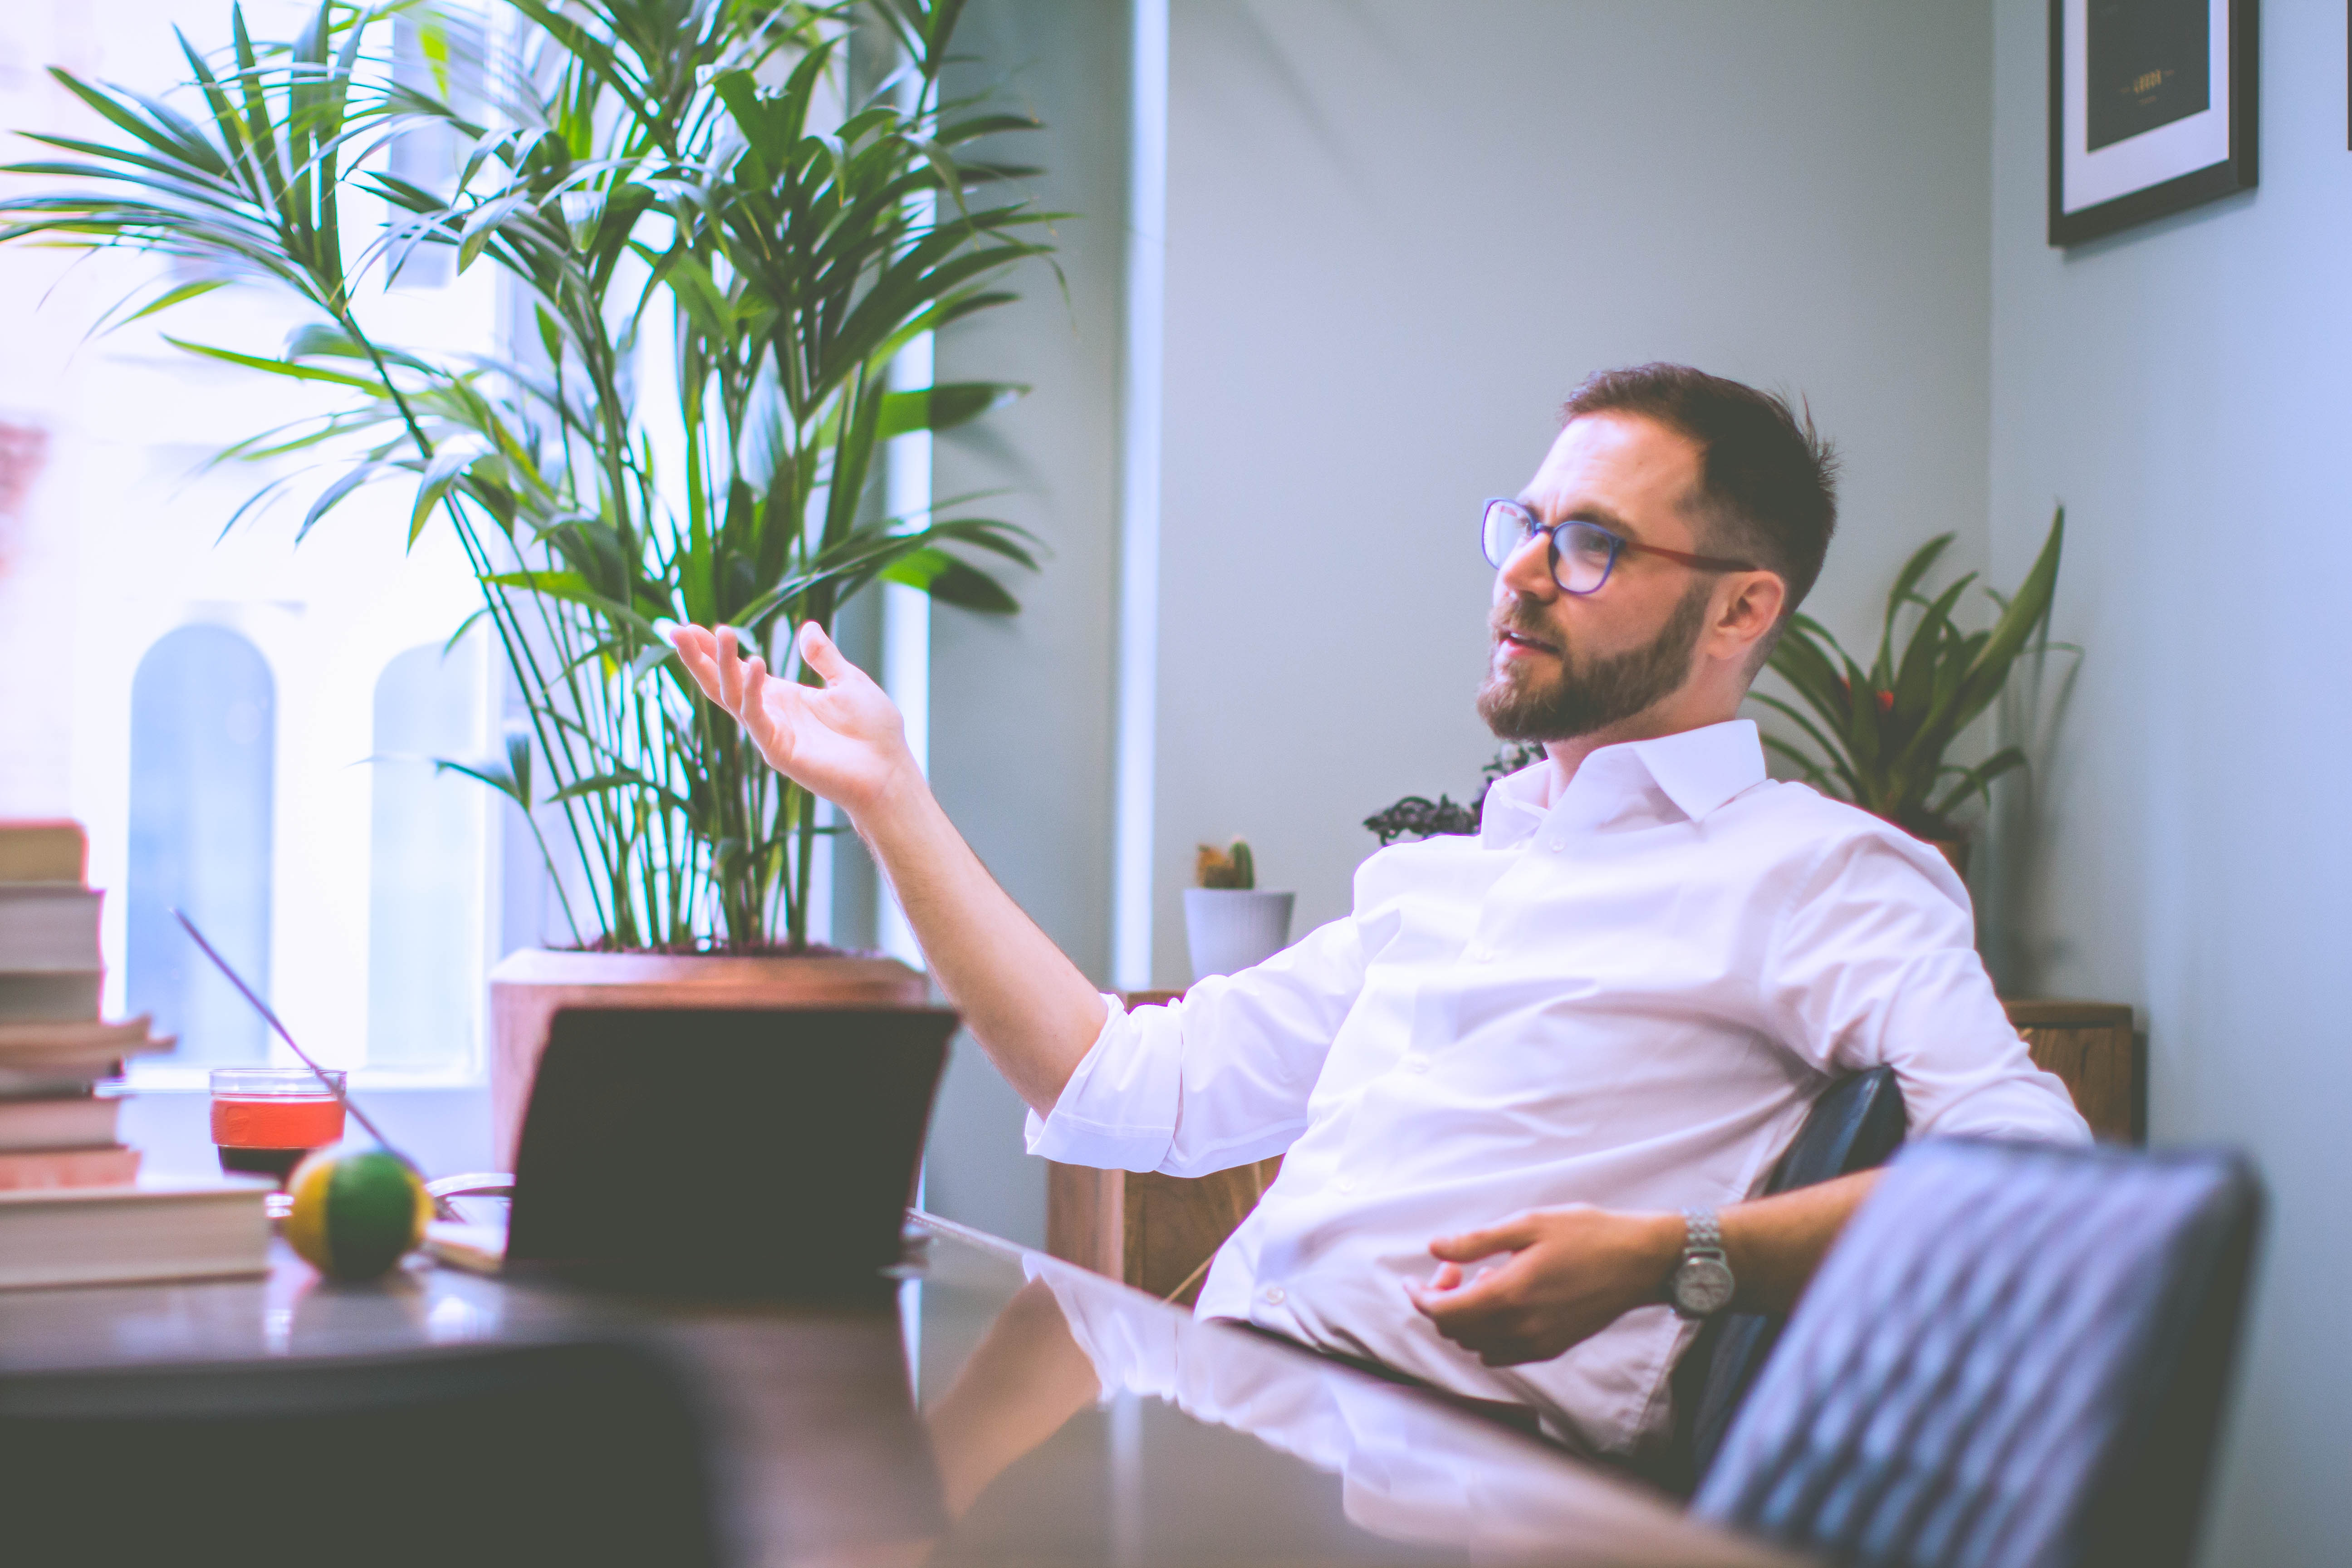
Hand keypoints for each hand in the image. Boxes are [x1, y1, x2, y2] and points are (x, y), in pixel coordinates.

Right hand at [667, 620, 915, 821]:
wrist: (889, 773)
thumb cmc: (875, 733)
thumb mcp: (849, 682)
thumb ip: (824, 657)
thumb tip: (807, 628)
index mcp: (784, 698)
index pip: (737, 670)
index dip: (715, 650)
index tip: (691, 627)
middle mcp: (771, 714)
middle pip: (722, 683)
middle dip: (699, 658)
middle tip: (676, 630)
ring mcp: (771, 733)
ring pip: (733, 697)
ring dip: (723, 665)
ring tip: (723, 632)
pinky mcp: (778, 750)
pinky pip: (756, 717)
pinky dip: (751, 691)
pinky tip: (753, 664)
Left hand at [1406, 1206, 1681, 1366]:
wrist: (1640, 1262)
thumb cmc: (1587, 1235)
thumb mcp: (1528, 1224)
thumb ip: (1476, 1241)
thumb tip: (1434, 1248)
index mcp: (1509, 1295)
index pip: (1443, 1311)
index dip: (1420, 1297)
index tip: (1413, 1279)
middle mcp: (1519, 1329)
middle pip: (1455, 1332)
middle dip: (1442, 1302)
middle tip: (1455, 1269)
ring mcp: (1536, 1344)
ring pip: (1475, 1346)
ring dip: (1465, 1318)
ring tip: (1483, 1279)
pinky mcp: (1551, 1349)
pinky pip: (1501, 1354)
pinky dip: (1487, 1334)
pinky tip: (1503, 1301)